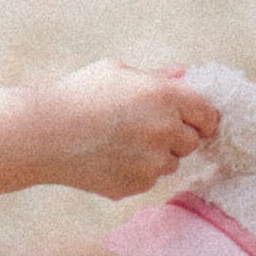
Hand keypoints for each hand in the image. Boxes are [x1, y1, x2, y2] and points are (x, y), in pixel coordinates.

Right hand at [24, 63, 217, 200]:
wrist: (48, 133)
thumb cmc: (80, 94)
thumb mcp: (117, 71)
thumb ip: (156, 76)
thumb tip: (183, 72)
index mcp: (164, 96)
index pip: (208, 114)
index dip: (202, 115)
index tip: (191, 116)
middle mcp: (165, 131)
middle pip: (193, 140)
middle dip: (177, 133)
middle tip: (147, 124)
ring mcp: (153, 162)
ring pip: (172, 161)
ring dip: (159, 152)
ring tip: (124, 139)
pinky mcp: (139, 185)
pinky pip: (151, 178)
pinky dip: (139, 168)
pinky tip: (113, 154)